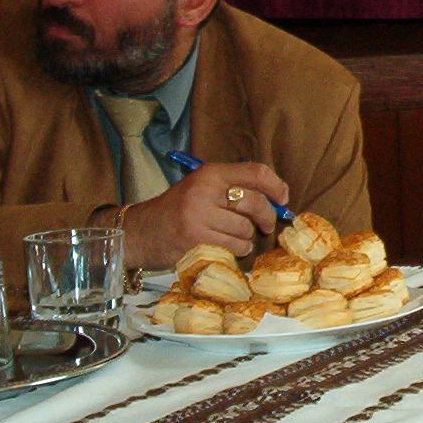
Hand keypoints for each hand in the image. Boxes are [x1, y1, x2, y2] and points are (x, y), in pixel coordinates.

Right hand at [115, 162, 289, 268]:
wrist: (139, 232)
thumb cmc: (176, 210)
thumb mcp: (201, 187)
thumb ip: (233, 188)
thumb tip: (277, 199)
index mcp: (209, 174)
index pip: (255, 172)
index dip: (276, 186)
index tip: (283, 198)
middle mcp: (204, 192)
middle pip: (256, 203)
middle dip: (267, 217)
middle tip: (266, 224)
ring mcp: (198, 218)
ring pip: (246, 230)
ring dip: (247, 238)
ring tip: (233, 236)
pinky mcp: (195, 242)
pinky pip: (234, 248)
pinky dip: (236, 250)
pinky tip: (224, 247)